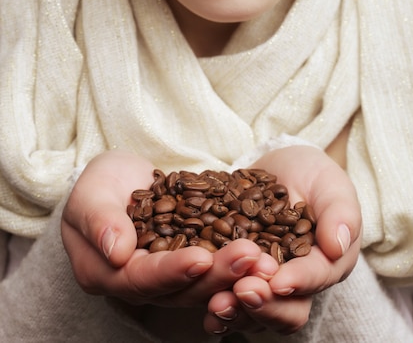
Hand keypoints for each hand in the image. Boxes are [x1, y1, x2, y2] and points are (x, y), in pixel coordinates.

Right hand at [61, 151, 268, 306]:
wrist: (120, 177)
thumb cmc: (100, 182)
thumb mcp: (92, 192)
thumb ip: (100, 220)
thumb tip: (117, 252)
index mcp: (106, 274)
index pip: (141, 280)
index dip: (172, 271)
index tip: (201, 259)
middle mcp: (138, 284)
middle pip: (179, 289)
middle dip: (216, 274)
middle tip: (249, 257)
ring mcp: (167, 276)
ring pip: (203, 283)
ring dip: (234, 271)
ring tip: (263, 257)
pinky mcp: (189, 262)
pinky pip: (215, 265)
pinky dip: (238, 260)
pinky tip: (266, 250)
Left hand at [204, 144, 361, 335]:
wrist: (283, 169)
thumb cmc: (314, 176)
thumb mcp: (332, 185)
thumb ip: (340, 213)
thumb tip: (338, 244)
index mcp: (326, 263)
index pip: (316, 277)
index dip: (299, 281)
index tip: (279, 281)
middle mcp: (297, 282)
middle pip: (287, 310)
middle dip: (264, 304)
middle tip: (242, 290)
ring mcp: (266, 283)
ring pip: (256, 313)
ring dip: (237, 312)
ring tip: (217, 303)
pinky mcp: (238, 277)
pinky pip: (229, 299)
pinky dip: (217, 307)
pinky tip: (202, 309)